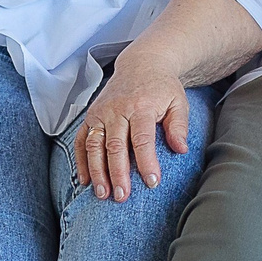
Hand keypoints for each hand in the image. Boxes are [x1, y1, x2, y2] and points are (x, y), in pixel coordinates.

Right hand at [73, 51, 193, 201]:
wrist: (141, 64)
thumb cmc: (162, 87)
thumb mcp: (178, 102)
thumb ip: (179, 126)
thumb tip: (180, 149)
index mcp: (141, 106)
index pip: (142, 139)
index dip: (146, 162)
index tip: (152, 182)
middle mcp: (117, 110)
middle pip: (114, 146)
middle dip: (117, 173)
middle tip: (122, 197)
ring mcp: (100, 112)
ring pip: (94, 145)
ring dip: (97, 171)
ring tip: (102, 193)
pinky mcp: (90, 116)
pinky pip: (81, 140)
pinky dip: (81, 161)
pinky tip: (85, 180)